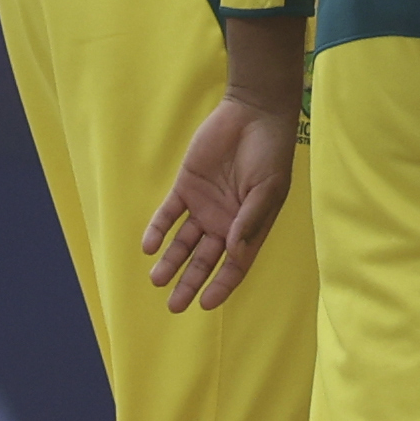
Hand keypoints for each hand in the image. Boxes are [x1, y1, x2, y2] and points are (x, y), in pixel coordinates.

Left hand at [142, 93, 298, 313]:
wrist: (253, 114)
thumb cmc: (270, 154)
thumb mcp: (267, 189)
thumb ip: (250, 220)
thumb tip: (234, 252)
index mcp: (248, 228)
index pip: (234, 266)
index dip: (221, 286)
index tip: (205, 304)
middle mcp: (224, 222)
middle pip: (204, 260)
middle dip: (190, 283)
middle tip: (174, 305)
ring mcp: (204, 205)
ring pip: (183, 242)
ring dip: (170, 261)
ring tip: (156, 280)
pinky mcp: (186, 187)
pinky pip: (169, 214)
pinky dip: (158, 230)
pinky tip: (149, 246)